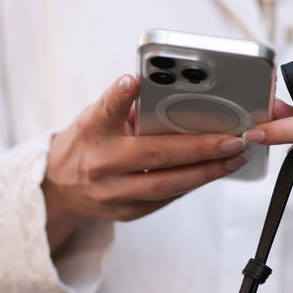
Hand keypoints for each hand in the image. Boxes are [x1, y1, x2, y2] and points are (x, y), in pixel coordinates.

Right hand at [42, 74, 250, 250]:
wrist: (58, 187)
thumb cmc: (88, 142)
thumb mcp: (96, 118)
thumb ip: (126, 109)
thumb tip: (176, 95)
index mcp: (92, 130)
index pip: (105, 109)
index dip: (120, 96)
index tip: (133, 81)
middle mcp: (101, 162)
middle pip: (154, 155)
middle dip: (199, 147)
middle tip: (233, 139)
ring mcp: (113, 192)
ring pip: (167, 184)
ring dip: (206, 171)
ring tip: (234, 157)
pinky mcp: (126, 212)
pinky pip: (167, 198)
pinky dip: (193, 182)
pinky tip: (215, 170)